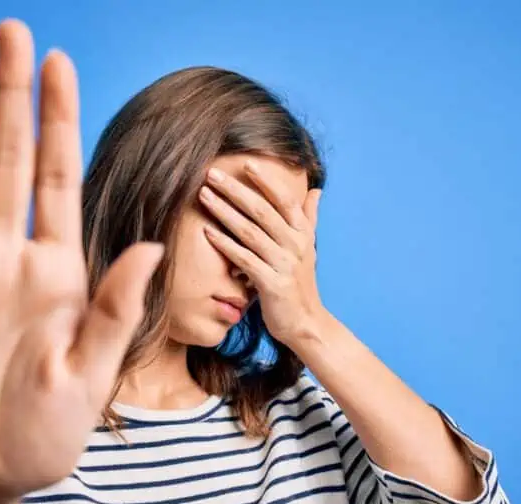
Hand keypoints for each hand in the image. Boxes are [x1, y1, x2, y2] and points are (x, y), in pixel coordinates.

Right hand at [0, 21, 162, 503]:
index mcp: (57, 277)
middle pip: (6, 163)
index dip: (57, 122)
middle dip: (10, 100)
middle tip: (11, 32)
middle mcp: (5, 264)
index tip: (60, 64)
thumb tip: (152, 245)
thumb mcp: (90, 379)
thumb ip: (114, 310)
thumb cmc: (43, 440)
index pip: (56, 181)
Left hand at [198, 161, 323, 346]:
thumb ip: (309, 218)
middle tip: (212, 173)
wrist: (306, 323)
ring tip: (204, 195)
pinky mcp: (272, 283)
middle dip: (235, 190)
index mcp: (302, 233)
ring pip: (250, 231)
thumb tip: (316, 190)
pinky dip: (225, 244)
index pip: (284, 200)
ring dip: (225, 211)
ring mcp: (284, 264)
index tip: (244, 163)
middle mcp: (295, 245)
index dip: (265, 181)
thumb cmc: (301, 284)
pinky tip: (207, 231)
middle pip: (262, 211)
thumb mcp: (308, 248)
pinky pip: (244, 259)